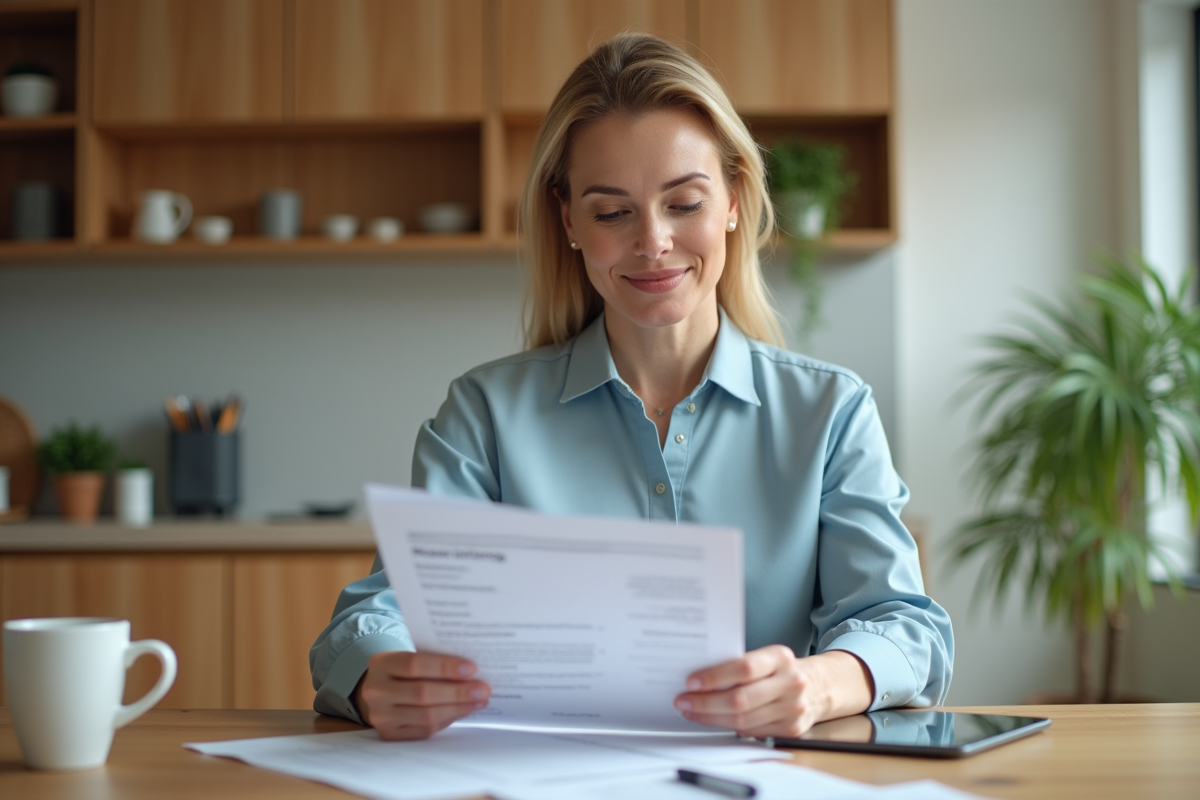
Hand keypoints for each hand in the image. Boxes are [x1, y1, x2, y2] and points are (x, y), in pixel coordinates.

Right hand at [354, 651, 490, 740]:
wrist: (378, 691)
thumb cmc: (403, 670)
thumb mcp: (410, 655)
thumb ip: (433, 659)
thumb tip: (472, 671)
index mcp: (381, 664)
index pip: (414, 664)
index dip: (444, 667)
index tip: (471, 668)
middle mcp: (376, 691)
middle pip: (422, 693)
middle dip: (458, 692)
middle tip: (483, 689)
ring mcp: (381, 716)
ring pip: (426, 715)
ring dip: (458, 708)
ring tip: (479, 701)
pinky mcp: (390, 734)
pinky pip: (425, 730)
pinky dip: (448, 720)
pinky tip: (463, 711)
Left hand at [673, 646, 873, 737]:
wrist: (820, 686)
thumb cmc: (782, 669)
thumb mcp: (767, 657)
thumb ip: (741, 665)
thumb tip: (700, 677)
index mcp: (780, 657)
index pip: (743, 668)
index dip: (715, 677)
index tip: (691, 681)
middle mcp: (790, 683)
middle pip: (741, 699)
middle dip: (706, 702)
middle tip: (683, 700)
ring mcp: (793, 709)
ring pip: (743, 720)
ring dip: (711, 717)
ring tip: (691, 711)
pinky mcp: (791, 730)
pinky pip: (752, 732)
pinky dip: (728, 728)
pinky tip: (712, 720)